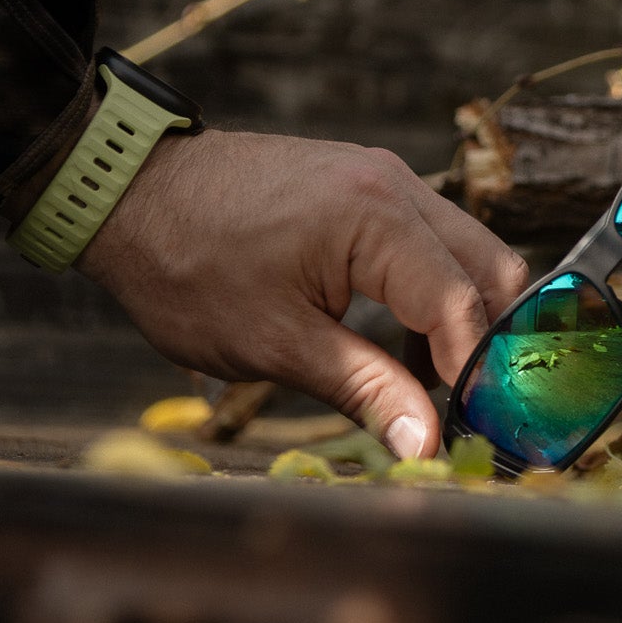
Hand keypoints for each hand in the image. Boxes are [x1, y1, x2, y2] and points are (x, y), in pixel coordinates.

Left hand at [75, 129, 529, 458]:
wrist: (130, 194)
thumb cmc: (187, 268)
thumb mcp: (276, 344)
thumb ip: (365, 390)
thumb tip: (428, 444)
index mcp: (376, 219)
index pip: (464, 305)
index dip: (476, 377)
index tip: (473, 434)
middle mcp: (395, 186)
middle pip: (492, 270)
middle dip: (489, 345)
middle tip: (468, 413)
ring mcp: (384, 178)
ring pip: (467, 254)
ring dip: (462, 321)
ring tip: (424, 389)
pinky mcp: (367, 186)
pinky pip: (431, 243)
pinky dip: (432, 295)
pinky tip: (396, 348)